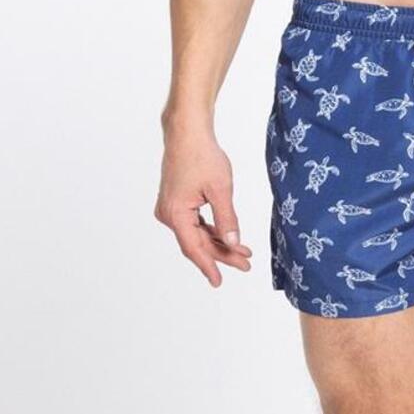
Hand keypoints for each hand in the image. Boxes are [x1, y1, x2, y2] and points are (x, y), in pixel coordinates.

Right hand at [154, 129, 252, 286]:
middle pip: (197, 242)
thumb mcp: (220, 189)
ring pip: (196, 233)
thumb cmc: (203, 156)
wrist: (187, 132)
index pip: (194, 248)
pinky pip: (193, 222)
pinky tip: (226, 236)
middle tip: (245, 264)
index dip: (209, 266)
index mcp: (175, 214)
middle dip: (222, 254)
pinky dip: (210, 229)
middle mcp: (168, 214)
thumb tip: (233, 244)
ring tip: (243, 252)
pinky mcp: (175, 201)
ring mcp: (170, 208)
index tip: (219, 281)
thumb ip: (227, 219)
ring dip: (218, 242)